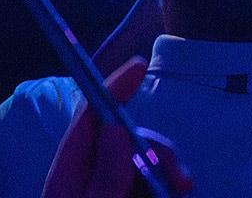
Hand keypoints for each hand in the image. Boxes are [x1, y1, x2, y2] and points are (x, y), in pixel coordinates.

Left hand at [42, 58, 190, 197]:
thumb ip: (104, 179)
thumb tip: (116, 129)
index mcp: (68, 174)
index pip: (89, 119)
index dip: (112, 89)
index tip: (138, 66)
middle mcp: (89, 175)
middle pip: (126, 139)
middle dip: (157, 150)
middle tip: (182, 180)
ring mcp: (108, 188)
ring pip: (143, 162)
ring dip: (166, 171)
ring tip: (182, 189)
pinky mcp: (127, 196)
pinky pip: (149, 184)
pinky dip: (164, 186)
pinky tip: (172, 194)